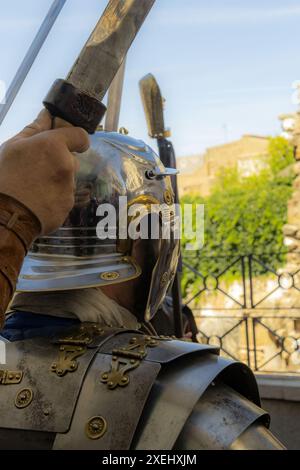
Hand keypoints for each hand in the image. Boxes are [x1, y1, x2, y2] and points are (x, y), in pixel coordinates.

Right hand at [0, 110, 89, 233]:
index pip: (81, 136)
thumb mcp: (12, 147)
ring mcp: (69, 187)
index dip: (77, 139)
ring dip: (56, 181)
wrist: (6, 215)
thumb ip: (34, 129)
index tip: (70, 143)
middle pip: (72, 160)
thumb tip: (47, 115)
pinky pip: (64, 197)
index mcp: (54, 146)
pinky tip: (37, 200)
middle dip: (60, 162)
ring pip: (68, 180)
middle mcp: (67, 165)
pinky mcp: (68, 206)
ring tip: (34, 187)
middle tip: (38, 169)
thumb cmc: (5, 177)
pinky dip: (54, 197)